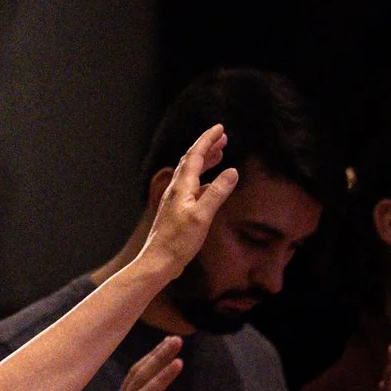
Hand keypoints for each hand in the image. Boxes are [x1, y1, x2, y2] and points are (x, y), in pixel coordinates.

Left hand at [133, 126, 238, 286]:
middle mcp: (176, 190)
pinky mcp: (177, 212)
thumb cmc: (178, 242)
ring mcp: (175, 201)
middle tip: (223, 137)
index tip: (220, 128)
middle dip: (207, 147)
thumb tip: (233, 171)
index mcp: (182, 188)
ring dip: (206, 162)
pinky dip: (205, 181)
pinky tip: (212, 186)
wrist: (157, 263)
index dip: (207, 140)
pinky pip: (193, 188)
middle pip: (192, 162)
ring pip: (192, 174)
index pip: (196, 156)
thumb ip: (217, 193)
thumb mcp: (202, 216)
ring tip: (220, 154)